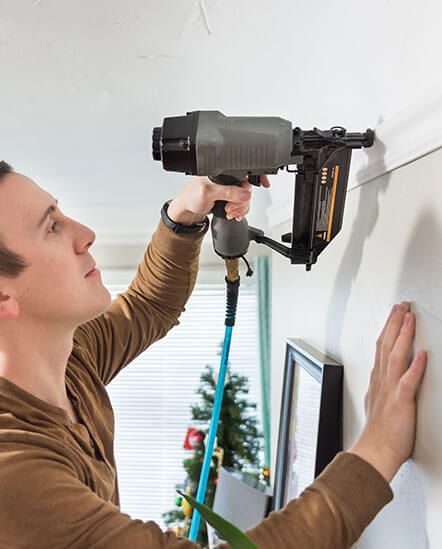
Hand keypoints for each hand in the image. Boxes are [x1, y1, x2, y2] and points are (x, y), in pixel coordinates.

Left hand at [167, 175, 270, 225]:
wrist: (186, 212)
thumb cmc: (190, 198)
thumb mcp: (207, 193)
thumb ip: (227, 192)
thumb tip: (244, 193)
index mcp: (220, 170)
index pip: (243, 169)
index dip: (255, 175)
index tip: (264, 183)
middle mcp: (226, 178)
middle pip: (247, 186)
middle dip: (242, 200)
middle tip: (231, 207)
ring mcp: (228, 188)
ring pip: (245, 197)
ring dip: (240, 207)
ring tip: (229, 212)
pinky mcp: (228, 198)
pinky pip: (241, 203)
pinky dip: (239, 210)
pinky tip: (232, 213)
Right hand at [349, 302, 426, 481]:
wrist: (375, 452)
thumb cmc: (378, 432)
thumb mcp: (375, 403)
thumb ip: (380, 386)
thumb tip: (381, 376)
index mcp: (378, 380)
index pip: (382, 346)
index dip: (389, 328)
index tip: (395, 314)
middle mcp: (382, 380)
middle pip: (387, 344)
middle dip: (395, 323)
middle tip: (402, 306)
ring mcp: (390, 389)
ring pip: (395, 355)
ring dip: (402, 335)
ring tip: (409, 318)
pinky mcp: (401, 401)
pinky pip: (408, 380)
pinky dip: (415, 366)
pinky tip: (422, 353)